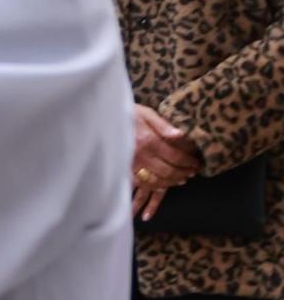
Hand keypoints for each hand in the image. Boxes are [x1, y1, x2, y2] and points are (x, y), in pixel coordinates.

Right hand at [132, 104, 199, 220]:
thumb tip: (181, 136)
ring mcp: (131, 164)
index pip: (176, 157)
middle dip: (184, 173)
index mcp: (148, 141)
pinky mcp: (124, 169)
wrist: (101, 119)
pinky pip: (142, 183)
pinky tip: (162, 184)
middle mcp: (140, 155)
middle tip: (193, 172)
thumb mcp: (145, 113)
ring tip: (181, 179)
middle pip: (168, 171)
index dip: (189, 162)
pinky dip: (154, 186)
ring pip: (157, 181)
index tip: (197, 163)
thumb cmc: (125, 114)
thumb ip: (163, 125)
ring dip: (172, 182)